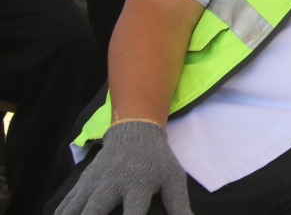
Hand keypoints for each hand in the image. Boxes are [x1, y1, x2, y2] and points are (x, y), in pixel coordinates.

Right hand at [54, 120, 190, 214]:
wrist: (134, 131)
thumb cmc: (157, 161)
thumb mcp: (173, 179)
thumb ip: (179, 206)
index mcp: (139, 185)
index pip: (133, 213)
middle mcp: (113, 184)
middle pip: (95, 211)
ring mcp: (93, 183)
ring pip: (74, 209)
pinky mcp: (81, 183)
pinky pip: (65, 205)